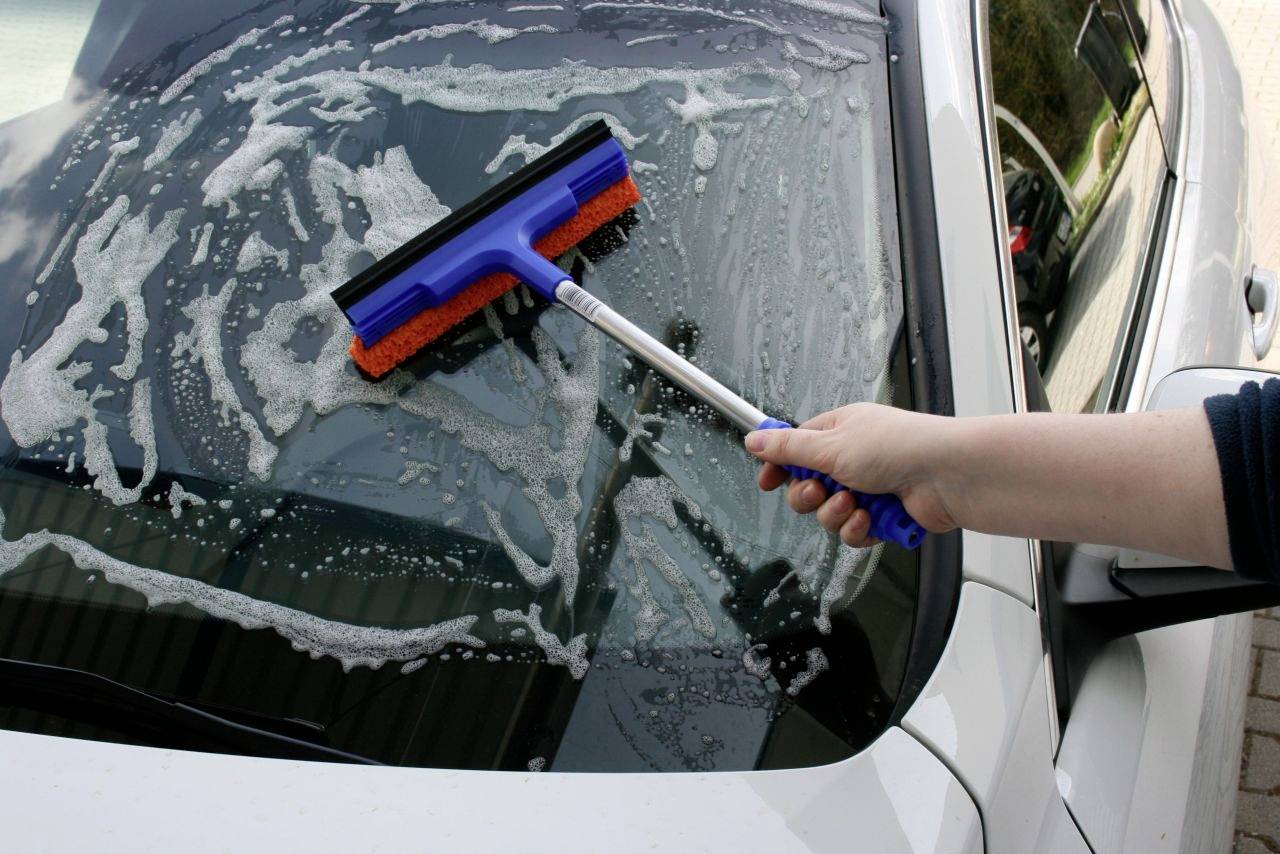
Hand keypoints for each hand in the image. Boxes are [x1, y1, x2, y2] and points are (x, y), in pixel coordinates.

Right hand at [744, 403, 958, 546]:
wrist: (947, 476)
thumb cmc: (899, 447)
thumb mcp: (831, 445)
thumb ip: (788, 448)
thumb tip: (754, 438)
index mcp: (841, 431)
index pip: (797, 448)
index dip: (780, 466)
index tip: (769, 481)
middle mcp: (855, 458)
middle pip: (809, 486)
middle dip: (810, 496)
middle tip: (821, 491)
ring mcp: (870, 488)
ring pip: (829, 514)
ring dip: (836, 514)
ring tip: (854, 503)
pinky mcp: (884, 516)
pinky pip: (854, 531)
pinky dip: (858, 529)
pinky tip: (870, 519)